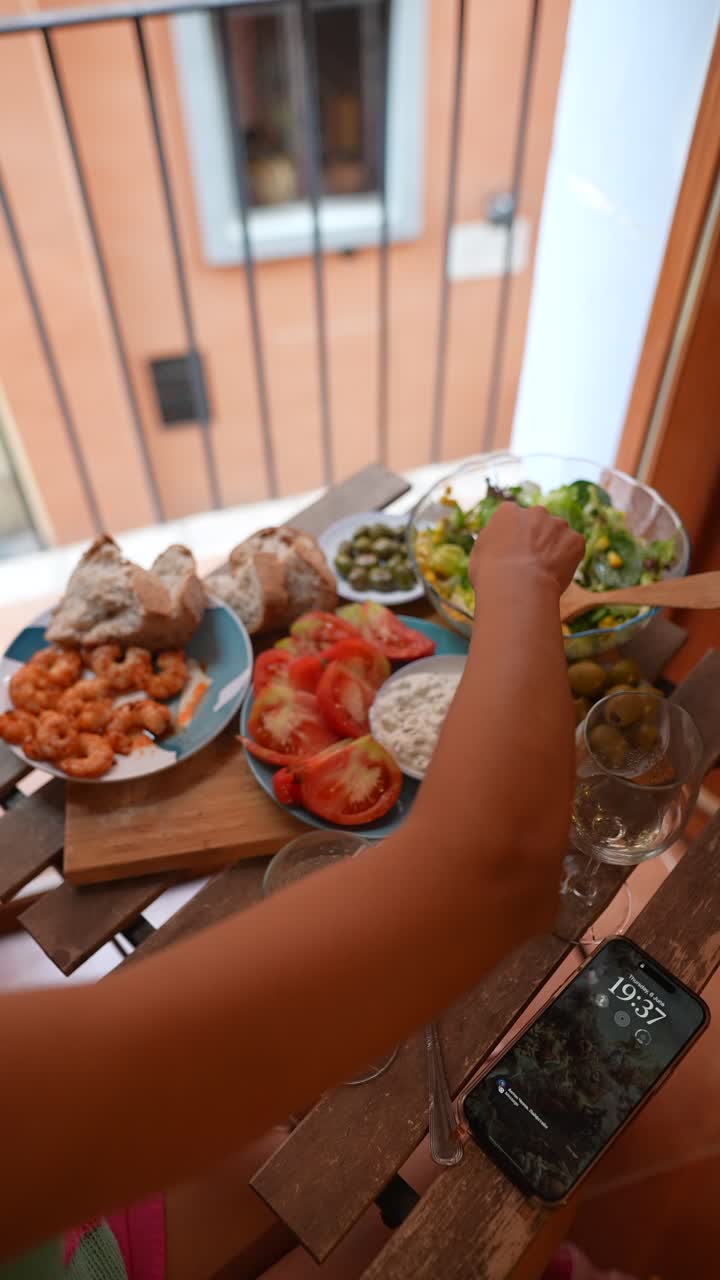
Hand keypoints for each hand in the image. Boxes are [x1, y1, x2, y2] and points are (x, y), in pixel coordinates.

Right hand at [469, 501, 584, 594]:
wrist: (516, 586)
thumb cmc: (490, 574)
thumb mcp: (480, 553)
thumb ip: (493, 542)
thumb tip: (499, 546)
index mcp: (508, 512)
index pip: (513, 517)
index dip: (514, 535)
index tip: (513, 552)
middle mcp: (535, 512)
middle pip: (539, 522)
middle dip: (537, 537)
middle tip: (530, 562)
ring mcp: (558, 524)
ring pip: (558, 534)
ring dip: (554, 548)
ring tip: (544, 572)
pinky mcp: (576, 540)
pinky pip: (574, 548)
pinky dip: (569, 559)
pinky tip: (556, 575)